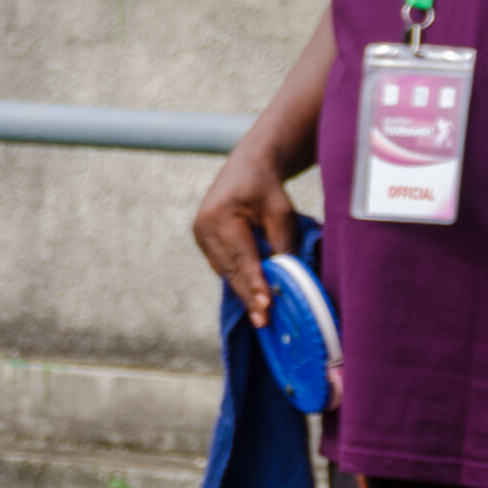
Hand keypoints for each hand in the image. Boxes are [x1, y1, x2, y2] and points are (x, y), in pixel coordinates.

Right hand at [190, 150, 301, 328]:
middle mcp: (203, 226)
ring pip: (224, 271)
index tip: (265, 305)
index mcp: (219, 214)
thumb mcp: (281, 211)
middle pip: (229, 268)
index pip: (241, 255)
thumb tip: (287, 278)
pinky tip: (252, 295)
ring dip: (243, 290)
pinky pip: (222, 265)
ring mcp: (200, 234)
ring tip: (260, 314)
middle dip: (248, 295)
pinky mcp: (204, 240)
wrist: (248, 166)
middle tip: (263, 321)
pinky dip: (237, 278)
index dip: (254, 282)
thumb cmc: (267, 186)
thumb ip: (282, 243)